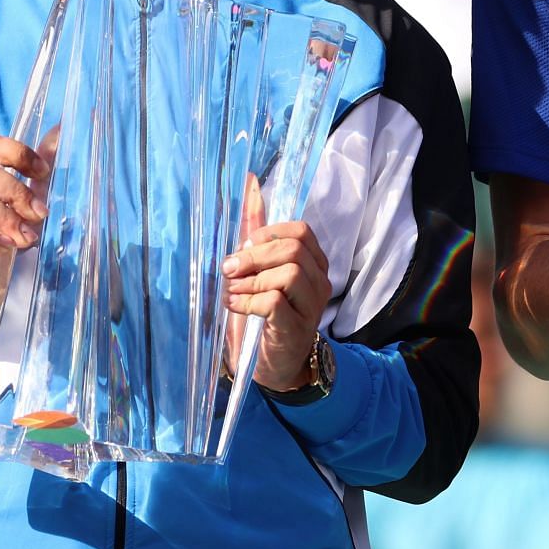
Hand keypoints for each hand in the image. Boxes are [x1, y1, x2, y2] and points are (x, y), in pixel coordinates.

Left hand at [223, 215, 330, 392]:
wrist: (279, 365)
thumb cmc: (268, 314)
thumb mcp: (262, 271)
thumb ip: (257, 234)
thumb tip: (249, 183)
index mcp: (314, 264)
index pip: (301, 232)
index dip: (268, 234)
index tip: (245, 247)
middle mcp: (319, 282)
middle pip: (293, 251)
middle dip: (254, 256)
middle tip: (229, 269)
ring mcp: (311, 307)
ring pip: (289, 274)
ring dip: (251, 279)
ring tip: (232, 290)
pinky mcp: (295, 329)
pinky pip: (275, 302)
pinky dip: (248, 300)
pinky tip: (233, 306)